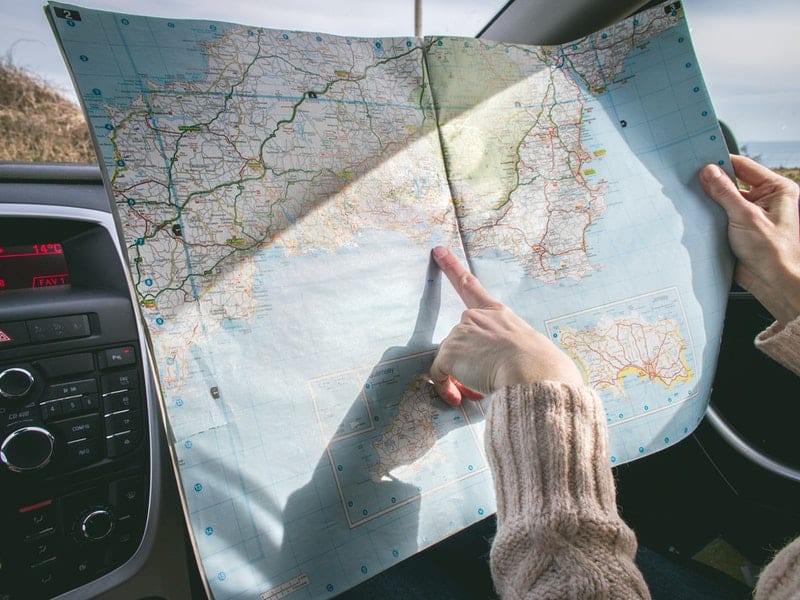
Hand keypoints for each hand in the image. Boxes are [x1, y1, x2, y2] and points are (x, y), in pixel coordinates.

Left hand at [429, 246, 582, 405]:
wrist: (534, 372)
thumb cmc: (542, 367)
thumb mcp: (530, 349)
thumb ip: (512, 351)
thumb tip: (507, 370)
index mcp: (499, 314)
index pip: (471, 287)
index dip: (452, 268)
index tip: (438, 251)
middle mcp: (477, 318)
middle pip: (459, 342)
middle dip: (465, 363)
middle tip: (481, 383)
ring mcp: (461, 332)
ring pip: (451, 361)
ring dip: (460, 378)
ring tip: (481, 390)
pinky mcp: (450, 351)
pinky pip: (438, 375)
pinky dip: (445, 388)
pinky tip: (459, 397)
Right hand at [700, 155, 799, 324]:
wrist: (773, 283)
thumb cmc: (773, 251)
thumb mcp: (746, 216)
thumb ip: (725, 192)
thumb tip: (709, 172)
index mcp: (775, 189)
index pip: (743, 166)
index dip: (721, 162)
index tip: (699, 160)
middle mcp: (765, 199)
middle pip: (732, 182)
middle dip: (712, 183)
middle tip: (689, 179)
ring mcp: (751, 214)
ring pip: (723, 199)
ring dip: (708, 200)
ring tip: (689, 196)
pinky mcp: (738, 228)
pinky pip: (719, 216)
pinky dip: (707, 215)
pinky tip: (694, 214)